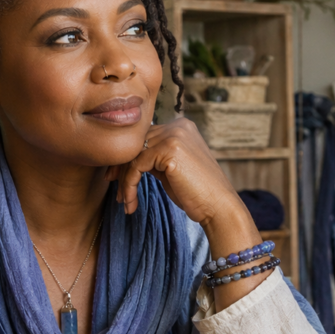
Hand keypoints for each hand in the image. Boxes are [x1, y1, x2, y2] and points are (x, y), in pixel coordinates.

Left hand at [108, 116, 271, 309]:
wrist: (219, 207)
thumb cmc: (198, 193)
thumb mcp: (172, 170)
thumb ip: (154, 158)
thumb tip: (126, 160)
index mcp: (181, 126)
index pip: (144, 137)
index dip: (127, 159)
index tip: (115, 178)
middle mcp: (178, 125)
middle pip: (136, 144)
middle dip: (121, 169)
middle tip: (116, 192)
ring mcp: (174, 135)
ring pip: (133, 155)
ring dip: (124, 182)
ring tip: (124, 202)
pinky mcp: (169, 150)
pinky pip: (136, 166)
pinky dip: (129, 186)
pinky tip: (131, 203)